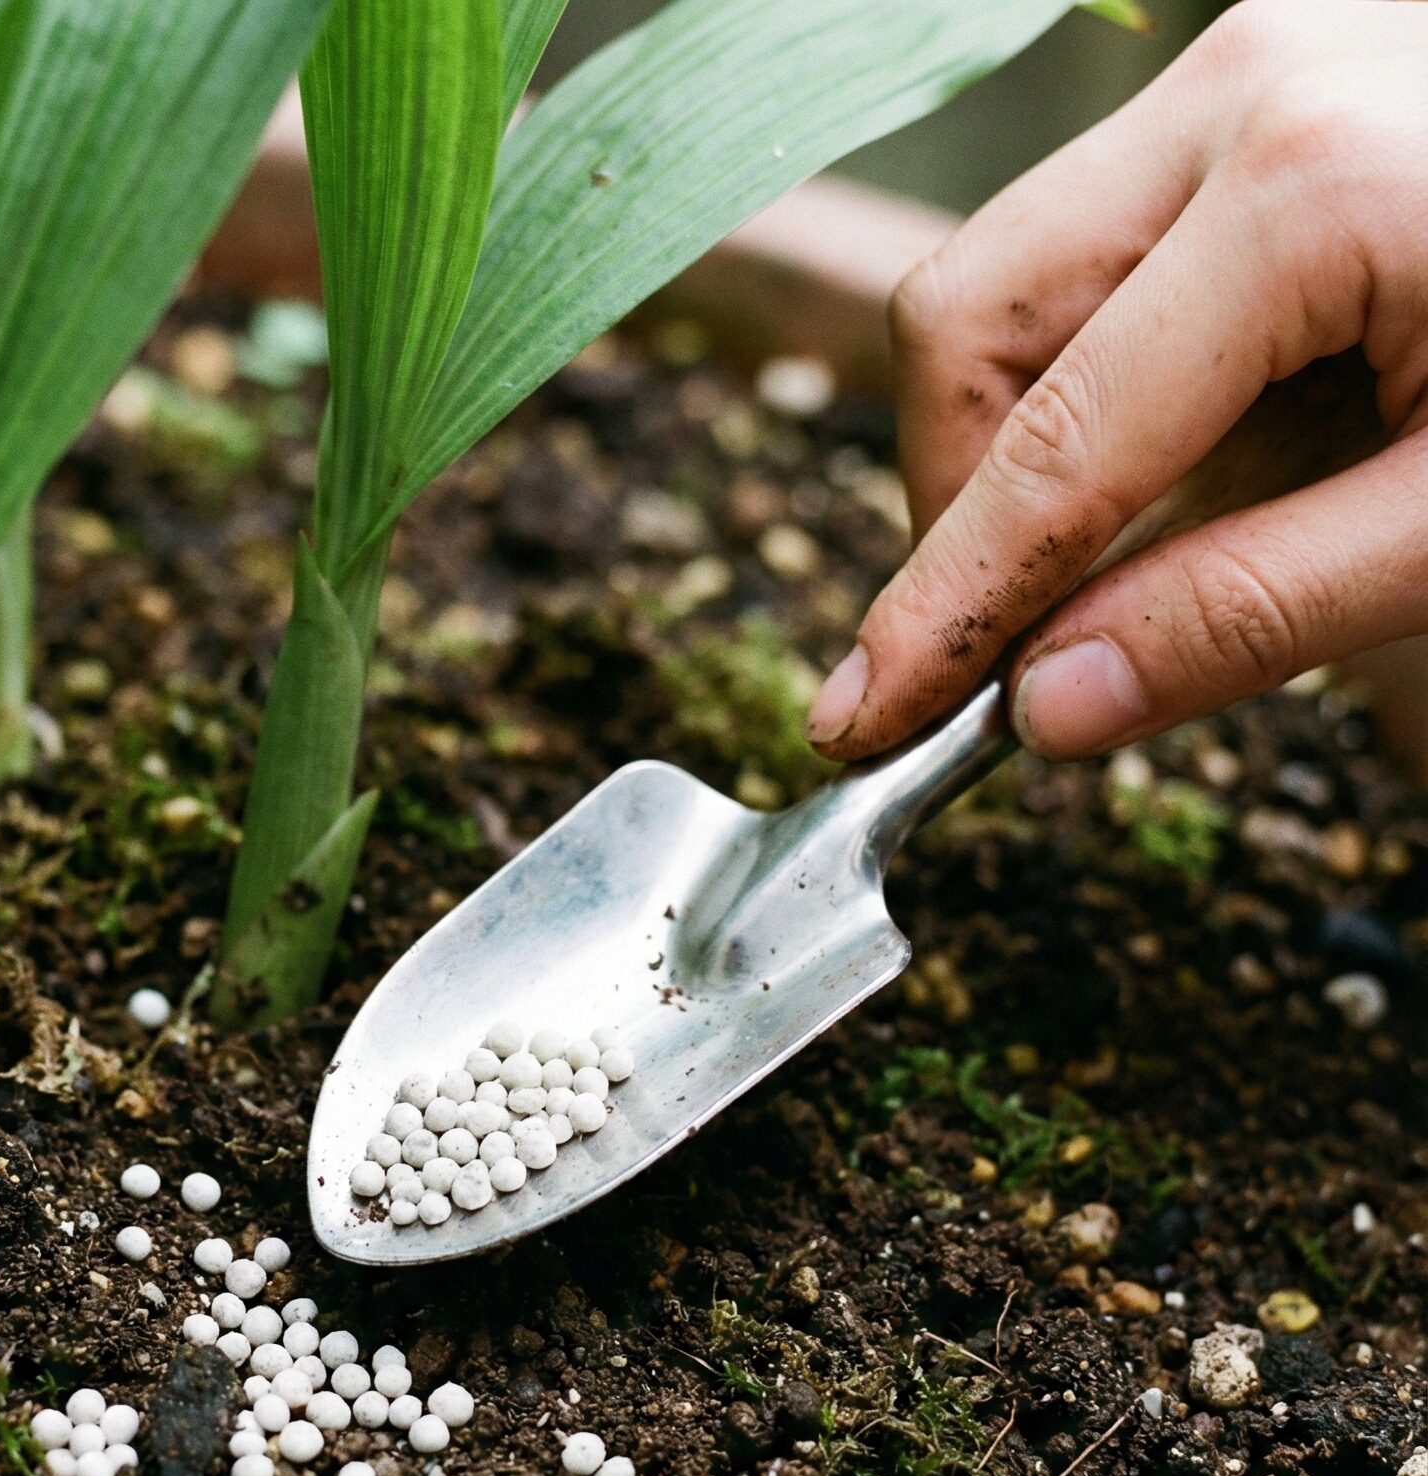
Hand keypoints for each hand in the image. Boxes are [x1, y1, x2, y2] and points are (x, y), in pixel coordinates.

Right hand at [807, 0, 1427, 761]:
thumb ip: (1249, 614)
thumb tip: (1047, 711)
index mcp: (1306, 191)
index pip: (1046, 446)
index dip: (940, 606)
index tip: (863, 716)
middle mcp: (1242, 89)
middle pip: (973, 317)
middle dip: (960, 500)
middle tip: (1017, 637)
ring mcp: (1249, 62)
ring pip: (1012, 274)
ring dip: (1026, 436)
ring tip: (1158, 530)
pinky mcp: (1265, 82)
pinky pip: (1097, 244)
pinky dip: (1103, 373)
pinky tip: (1219, 436)